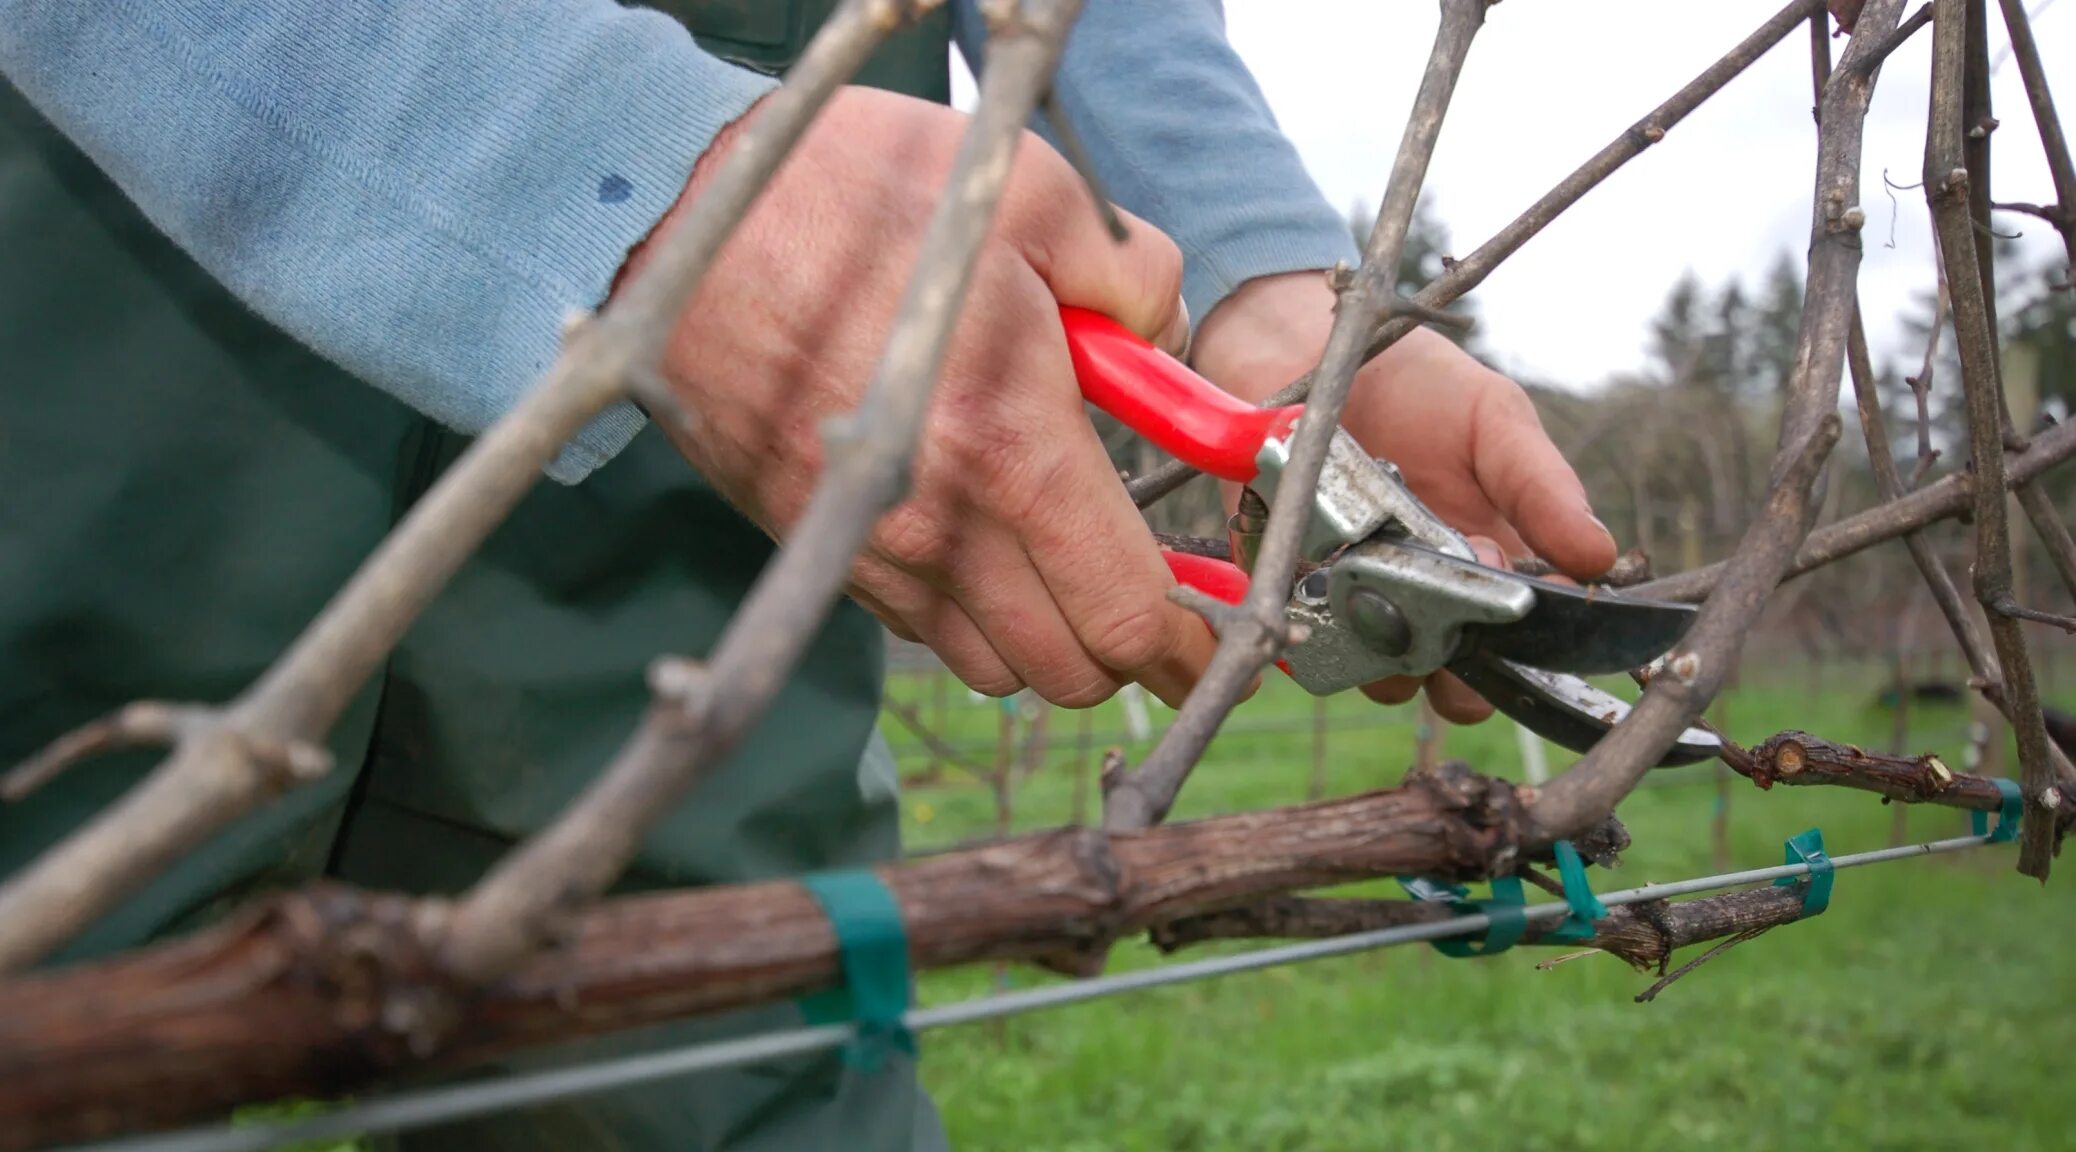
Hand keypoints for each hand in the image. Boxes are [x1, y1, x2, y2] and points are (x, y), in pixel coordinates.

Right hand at [625, 86, 1212, 706]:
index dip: (1194, 649)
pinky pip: (916, 625)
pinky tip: (980, 535)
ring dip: (1045, 637)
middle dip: (1130, 652)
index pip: (1126, 614)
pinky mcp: (818, 543)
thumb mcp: (1036, 194)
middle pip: (1064, 669)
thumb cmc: (856, 197)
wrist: (681, 221)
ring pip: (988, 664)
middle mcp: (940, 528)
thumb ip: (1136, 277)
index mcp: (1013, 450)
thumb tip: (1168, 337)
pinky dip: (968, 613)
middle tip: (1159, 598)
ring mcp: (870, 548)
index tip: (1226, 645)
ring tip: (1066, 563)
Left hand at [1190, 271, 1617, 722]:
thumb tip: (1601, 555)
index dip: (1520, 642)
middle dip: (1453, 667)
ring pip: (1379, 674)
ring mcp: (1355, 601)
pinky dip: (1312, 617)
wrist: (1310, 348)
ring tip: (1371, 571)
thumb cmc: (1414, 386)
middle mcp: (1425, 598)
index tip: (1508, 583)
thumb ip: (1540, 486)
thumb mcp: (1494, 419)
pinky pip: (1302, 640)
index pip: (1518, 648)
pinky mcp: (1286, 590)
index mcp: (1488, 566)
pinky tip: (1315, 564)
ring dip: (1382, 644)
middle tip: (1440, 598)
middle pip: (1451, 684)